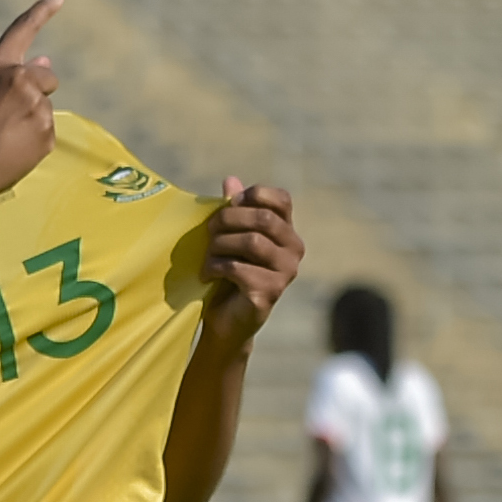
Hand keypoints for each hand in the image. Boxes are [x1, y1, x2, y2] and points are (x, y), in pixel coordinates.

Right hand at [0, 0, 63, 209]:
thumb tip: (46, 61)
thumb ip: (8, 75)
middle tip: (10, 117)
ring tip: (4, 137)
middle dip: (39, 91)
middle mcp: (19, 79)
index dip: (41, 12)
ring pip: (46, 107)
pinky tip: (13, 149)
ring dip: (32, 119)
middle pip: (47, 77)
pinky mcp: (46, 131)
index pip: (22, 31)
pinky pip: (47, 131)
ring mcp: (36, 105)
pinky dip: (35, 140)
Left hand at [200, 179, 302, 350]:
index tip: (229, 206)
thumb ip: (233, 210)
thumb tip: (231, 180)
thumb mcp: (229, 238)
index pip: (280, 199)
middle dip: (228, 219)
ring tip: (207, 256)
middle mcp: (294, 250)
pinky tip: (208, 274)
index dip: (252, 195)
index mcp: (287, 232)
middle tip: (208, 231)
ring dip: (220, 245)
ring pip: (252, 241)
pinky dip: (217, 267)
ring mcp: (286, 272)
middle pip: (263, 218)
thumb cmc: (228, 276)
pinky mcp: (270, 292)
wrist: (226, 321)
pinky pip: (238, 268)